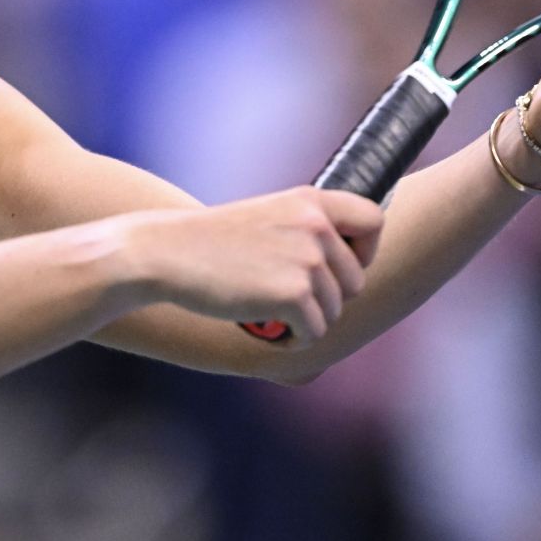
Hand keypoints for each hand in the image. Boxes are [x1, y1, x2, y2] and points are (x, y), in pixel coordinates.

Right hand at [120, 187, 382, 341]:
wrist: (166, 253)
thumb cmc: (211, 242)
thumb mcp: (267, 217)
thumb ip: (306, 231)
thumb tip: (350, 270)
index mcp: (310, 200)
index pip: (374, 220)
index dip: (364, 250)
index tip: (339, 266)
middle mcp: (315, 225)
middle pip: (355, 281)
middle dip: (326, 298)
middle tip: (285, 296)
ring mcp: (307, 260)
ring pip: (334, 312)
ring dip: (305, 320)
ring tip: (266, 308)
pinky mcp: (293, 295)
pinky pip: (314, 334)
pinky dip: (291, 339)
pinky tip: (263, 326)